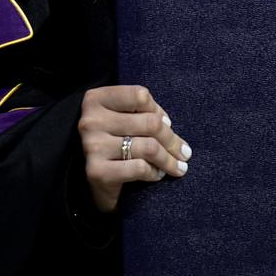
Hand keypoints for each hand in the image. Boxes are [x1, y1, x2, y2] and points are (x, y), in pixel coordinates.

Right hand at [79, 85, 191, 212]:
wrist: (93, 179)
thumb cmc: (114, 141)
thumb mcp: (124, 118)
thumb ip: (143, 113)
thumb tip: (168, 125)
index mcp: (96, 99)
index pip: (140, 96)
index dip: (158, 110)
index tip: (167, 124)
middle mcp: (91, 120)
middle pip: (150, 123)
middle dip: (172, 140)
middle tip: (185, 153)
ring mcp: (92, 146)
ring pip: (148, 147)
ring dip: (169, 160)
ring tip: (178, 166)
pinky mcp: (97, 171)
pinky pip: (139, 168)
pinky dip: (154, 173)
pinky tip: (157, 175)